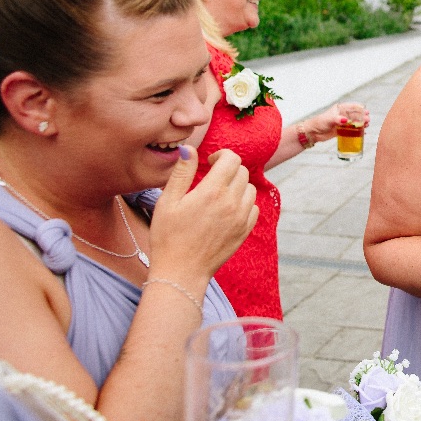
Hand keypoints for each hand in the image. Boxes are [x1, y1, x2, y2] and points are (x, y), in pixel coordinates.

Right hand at [148, 146, 257, 280]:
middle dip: (228, 170)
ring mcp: (241, 218)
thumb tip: (190, 149)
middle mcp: (231, 202)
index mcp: (212, 191)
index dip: (222, 156)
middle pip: (242, 172)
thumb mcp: (167, 202)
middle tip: (212, 178)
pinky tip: (227, 209)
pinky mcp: (245, 231)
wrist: (181, 271)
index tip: (210, 163)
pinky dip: (244, 203)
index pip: (232, 159)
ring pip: (250, 189)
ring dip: (237, 186)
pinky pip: (253, 208)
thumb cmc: (168, 237)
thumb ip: (181, 172)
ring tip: (219, 194)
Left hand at [307, 102, 370, 141]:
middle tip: (368, 120)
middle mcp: (341, 115)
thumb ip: (337, 119)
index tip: (366, 111)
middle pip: (354, 115)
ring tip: (367, 125)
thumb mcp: (328, 120)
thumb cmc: (319, 123)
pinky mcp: (341, 130)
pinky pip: (351, 130)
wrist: (313, 132)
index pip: (351, 107)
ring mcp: (341, 123)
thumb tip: (345, 120)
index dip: (359, 109)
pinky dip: (357, 131)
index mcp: (339, 109)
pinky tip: (363, 132)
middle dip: (362, 117)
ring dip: (361, 123)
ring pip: (354, 122)